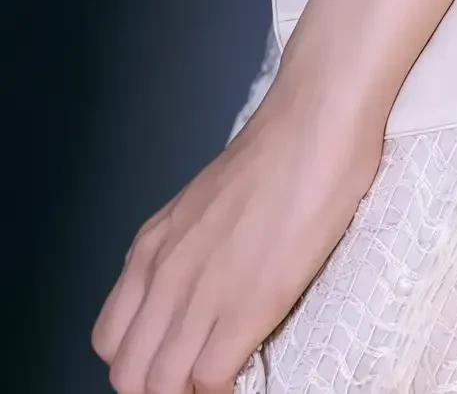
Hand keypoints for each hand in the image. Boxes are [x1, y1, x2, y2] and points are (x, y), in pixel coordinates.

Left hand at [89, 69, 385, 392]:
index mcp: (150, 249)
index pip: (110, 341)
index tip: (178, 361)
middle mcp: (162, 274)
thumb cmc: (274, 154)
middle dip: (161, 388)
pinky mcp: (245, 305)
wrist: (313, 122)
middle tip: (203, 374)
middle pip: (128, 376)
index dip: (142, 363)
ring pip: (161, 387)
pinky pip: (212, 379)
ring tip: (227, 372)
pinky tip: (253, 364)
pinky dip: (228, 386)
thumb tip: (199, 288)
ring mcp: (200, 292)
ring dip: (193, 390)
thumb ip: (187, 249)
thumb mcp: (204, 205)